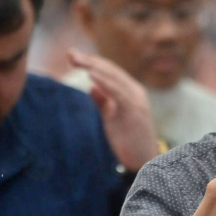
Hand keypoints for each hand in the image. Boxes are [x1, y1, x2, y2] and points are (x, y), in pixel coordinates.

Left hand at [68, 50, 159, 170]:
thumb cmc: (129, 140)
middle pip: (110, 69)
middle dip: (89, 60)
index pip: (109, 71)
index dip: (91, 61)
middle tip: (70, 53)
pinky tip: (91, 75)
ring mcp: (136, 100)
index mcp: (130, 91)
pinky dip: (105, 82)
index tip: (72, 56)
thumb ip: (104, 102)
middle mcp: (135, 91)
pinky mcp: (134, 111)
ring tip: (77, 60)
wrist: (145, 162)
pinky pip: (118, 92)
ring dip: (93, 66)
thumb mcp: (113, 118)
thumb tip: (91, 87)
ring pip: (113, 77)